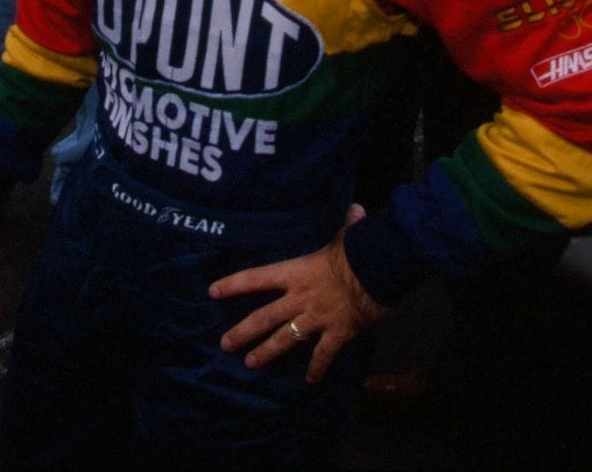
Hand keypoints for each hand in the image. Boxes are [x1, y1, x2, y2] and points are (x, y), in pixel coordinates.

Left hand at [210, 207, 383, 384]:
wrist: (378, 271)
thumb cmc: (359, 250)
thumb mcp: (348, 234)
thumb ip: (348, 224)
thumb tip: (357, 209)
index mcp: (295, 272)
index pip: (256, 278)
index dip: (233, 285)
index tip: (213, 291)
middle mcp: (300, 298)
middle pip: (263, 317)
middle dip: (242, 332)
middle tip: (225, 344)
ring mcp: (316, 318)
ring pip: (284, 339)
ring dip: (266, 352)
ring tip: (251, 363)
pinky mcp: (336, 333)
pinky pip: (323, 354)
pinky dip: (317, 368)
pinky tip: (310, 381)